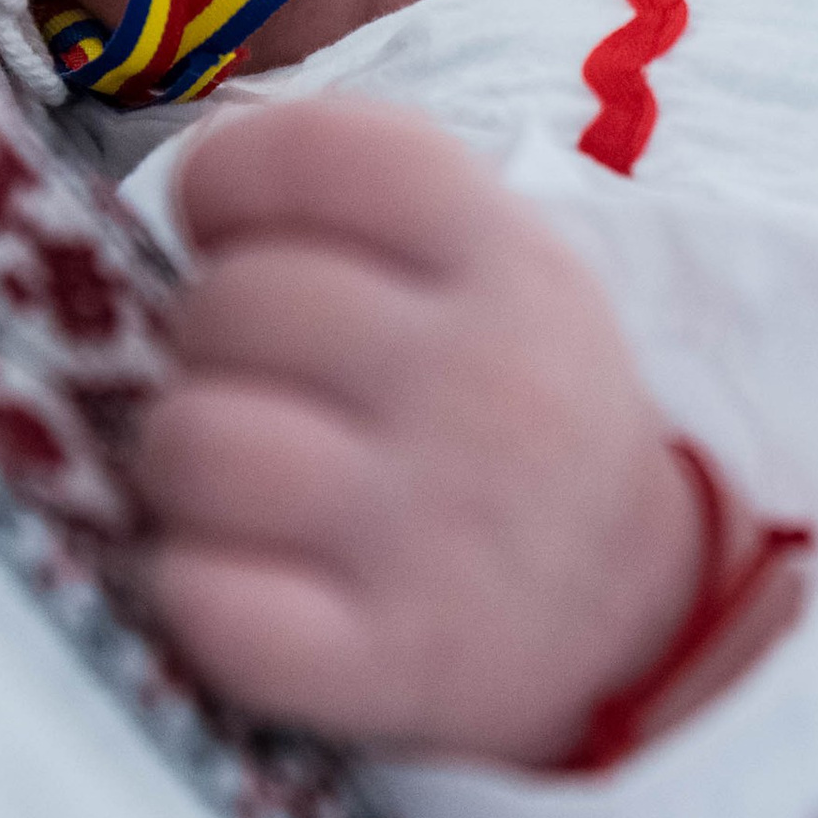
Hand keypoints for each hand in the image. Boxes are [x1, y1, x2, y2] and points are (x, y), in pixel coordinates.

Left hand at [133, 94, 702, 763]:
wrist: (632, 612)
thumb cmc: (512, 412)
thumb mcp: (498, 267)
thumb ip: (359, 204)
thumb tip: (188, 194)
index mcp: (510, 261)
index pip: (313, 154)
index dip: (228, 179)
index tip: (230, 232)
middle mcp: (484, 382)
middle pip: (227, 304)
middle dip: (210, 343)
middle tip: (267, 387)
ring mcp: (436, 530)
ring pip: (192, 444)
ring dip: (185, 467)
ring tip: (246, 487)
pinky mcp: (385, 663)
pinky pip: (201, 596)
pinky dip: (192, 587)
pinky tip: (247, 577)